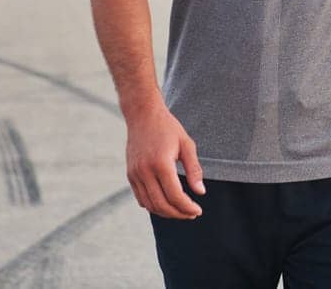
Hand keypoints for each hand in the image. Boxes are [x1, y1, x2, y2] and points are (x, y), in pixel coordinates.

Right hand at [125, 104, 204, 218]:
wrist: (142, 115)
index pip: (175, 196)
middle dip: (178, 213)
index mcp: (161, 164)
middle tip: (191, 214)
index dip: (188, 207)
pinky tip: (166, 203)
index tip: (198, 211)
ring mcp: (135, 174)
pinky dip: (153, 205)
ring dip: (166, 212)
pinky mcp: (130, 174)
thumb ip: (194, 170)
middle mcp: (145, 171)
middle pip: (161, 204)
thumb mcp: (187, 145)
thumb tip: (200, 193)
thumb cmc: (168, 128)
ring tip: (180, 211)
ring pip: (150, 205)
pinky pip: (141, 198)